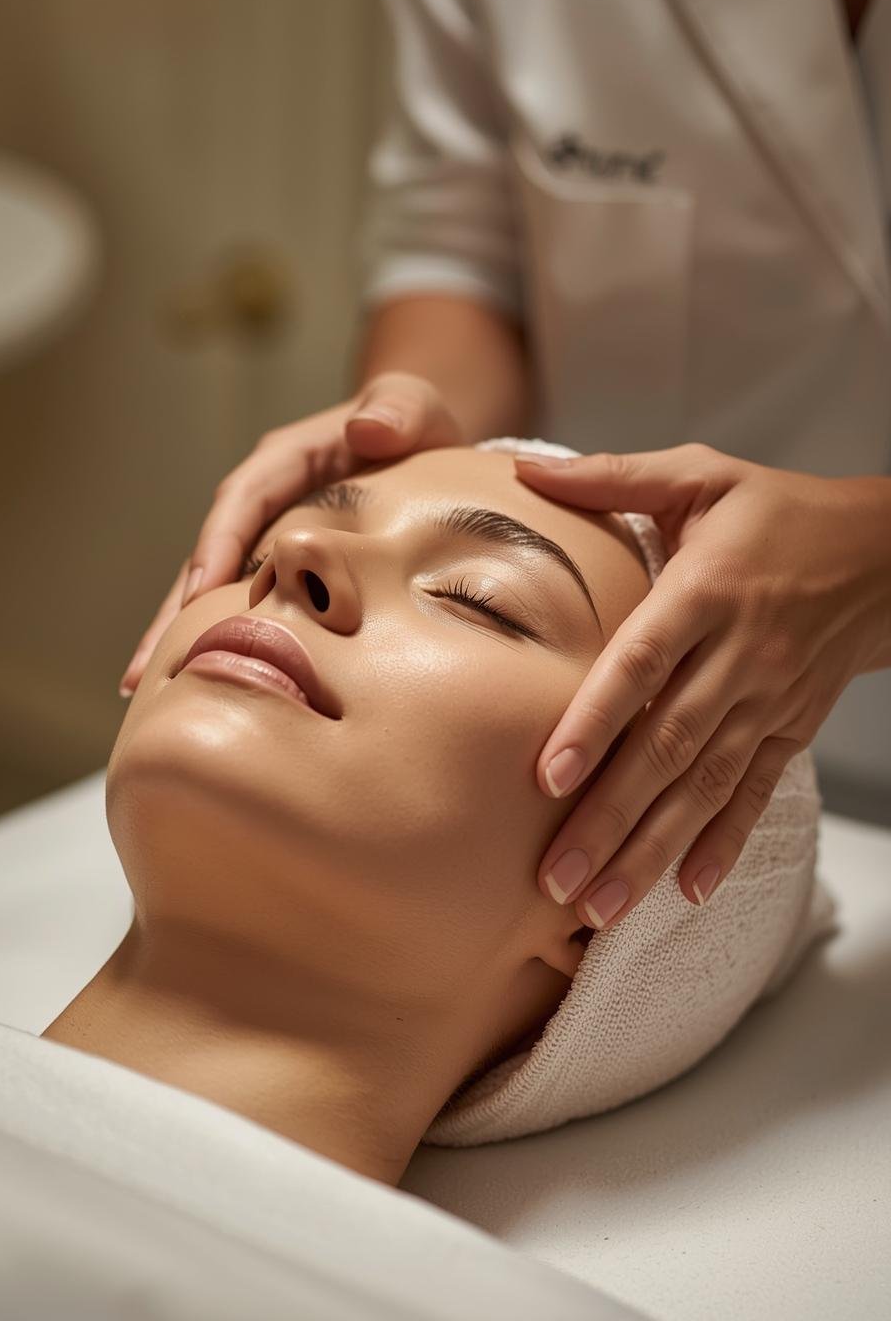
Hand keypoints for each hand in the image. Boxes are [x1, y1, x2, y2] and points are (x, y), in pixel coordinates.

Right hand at [119, 372, 465, 695]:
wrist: (424, 440)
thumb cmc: (415, 421)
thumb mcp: (413, 405)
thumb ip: (397, 410)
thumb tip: (365, 429)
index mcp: (286, 459)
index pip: (241, 500)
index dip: (217, 546)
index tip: (198, 596)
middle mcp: (263, 499)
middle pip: (207, 553)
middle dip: (173, 610)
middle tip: (144, 669)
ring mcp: (266, 536)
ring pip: (213, 586)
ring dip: (179, 633)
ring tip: (145, 688)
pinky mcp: (281, 568)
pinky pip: (244, 603)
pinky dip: (218, 636)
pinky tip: (196, 680)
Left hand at [516, 442, 888, 930]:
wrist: (886, 553)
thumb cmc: (778, 512)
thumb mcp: (700, 477)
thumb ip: (610, 477)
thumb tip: (522, 469)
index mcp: (706, 592)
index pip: (642, 665)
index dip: (597, 722)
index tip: (549, 777)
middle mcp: (737, 657)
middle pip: (667, 747)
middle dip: (610, 819)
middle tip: (555, 880)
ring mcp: (768, 702)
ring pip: (704, 787)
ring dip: (651, 850)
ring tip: (599, 906)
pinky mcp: (790, 730)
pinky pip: (755, 795)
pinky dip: (723, 846)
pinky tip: (687, 894)